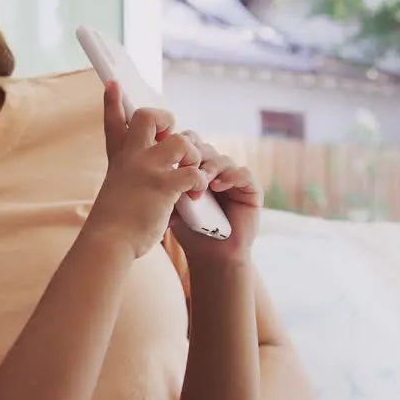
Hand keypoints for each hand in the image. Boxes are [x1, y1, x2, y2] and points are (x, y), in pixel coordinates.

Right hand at [90, 81, 207, 258]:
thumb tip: (144, 179)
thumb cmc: (111, 224)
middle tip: (173, 140)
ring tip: (192, 173)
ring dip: (192, 155)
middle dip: (165, 120)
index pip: (113, 122)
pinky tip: (197, 193)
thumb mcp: (115, 191)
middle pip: (147, 116)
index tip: (114, 83)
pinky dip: (200, 181)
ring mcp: (147, 169)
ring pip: (179, 140)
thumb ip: (129, 178)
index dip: (113, 101)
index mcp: (118, 159)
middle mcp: (131, 158)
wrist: (107, 243)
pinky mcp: (163, 186)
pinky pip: (193, 172)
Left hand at [170, 131, 262, 267]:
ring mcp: (233, 179)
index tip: (168, 156)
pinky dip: (231, 176)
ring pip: (222, 159)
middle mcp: (215, 170)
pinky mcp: (251, 190)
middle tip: (185, 164)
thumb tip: (148, 166)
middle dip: (194, 153)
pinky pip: (244, 174)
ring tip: (200, 179)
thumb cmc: (188, 229)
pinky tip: (217, 186)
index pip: (188, 144)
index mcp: (195, 168)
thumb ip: (165, 184)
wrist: (209, 255)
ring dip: (210, 167)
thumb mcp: (171, 203)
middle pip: (205, 147)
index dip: (180, 145)